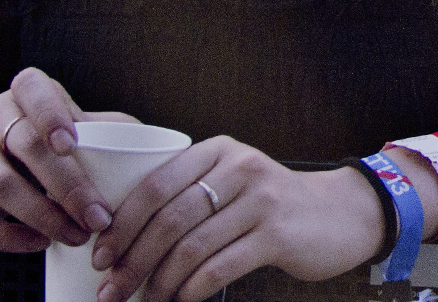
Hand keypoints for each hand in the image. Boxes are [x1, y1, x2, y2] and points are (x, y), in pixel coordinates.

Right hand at [0, 68, 133, 252]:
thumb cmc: (47, 133)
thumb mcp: (71, 118)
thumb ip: (107, 127)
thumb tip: (160, 149)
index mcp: (25, 91)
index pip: (32, 89)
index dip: (51, 115)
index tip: (73, 144)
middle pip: (26, 148)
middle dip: (68, 186)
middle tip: (99, 217)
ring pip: (1, 187)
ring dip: (44, 217)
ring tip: (78, 236)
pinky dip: (8, 237)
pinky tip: (40, 243)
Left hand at [91, 138, 384, 301]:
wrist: (338, 214)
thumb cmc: (269, 206)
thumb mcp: (232, 182)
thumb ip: (190, 193)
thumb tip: (119, 239)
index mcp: (219, 150)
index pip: (155, 185)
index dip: (121, 225)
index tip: (100, 257)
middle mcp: (240, 168)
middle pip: (169, 219)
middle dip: (132, 261)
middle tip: (111, 290)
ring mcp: (262, 200)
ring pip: (191, 247)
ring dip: (158, 283)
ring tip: (143, 301)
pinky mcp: (277, 234)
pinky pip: (219, 267)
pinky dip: (191, 290)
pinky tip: (180, 300)